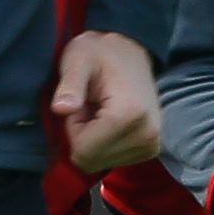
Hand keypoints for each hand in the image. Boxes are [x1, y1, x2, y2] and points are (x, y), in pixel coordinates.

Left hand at [54, 31, 162, 173]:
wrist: (130, 51)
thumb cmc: (98, 53)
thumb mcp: (77, 60)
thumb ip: (70, 85)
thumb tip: (61, 109)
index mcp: (130, 115)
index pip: (84, 151)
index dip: (73, 129)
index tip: (81, 105)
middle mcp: (148, 135)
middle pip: (91, 160)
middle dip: (83, 136)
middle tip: (91, 107)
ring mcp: (152, 145)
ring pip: (100, 163)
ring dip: (93, 140)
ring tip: (101, 111)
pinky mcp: (151, 149)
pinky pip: (113, 160)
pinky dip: (105, 144)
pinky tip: (111, 120)